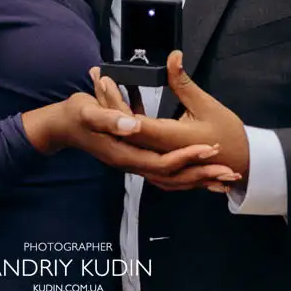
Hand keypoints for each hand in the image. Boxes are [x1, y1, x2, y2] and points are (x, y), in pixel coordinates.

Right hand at [21, 93, 236, 183]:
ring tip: (226, 178)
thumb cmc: (74, 116)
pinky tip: (203, 173)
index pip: (161, 163)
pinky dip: (187, 175)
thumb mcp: (88, 110)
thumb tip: (133, 124)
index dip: (186, 157)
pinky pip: (166, 175)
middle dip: (202, 174)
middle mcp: (130, 164)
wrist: (60, 125)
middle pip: (172, 177)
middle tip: (230, 171)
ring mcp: (133, 164)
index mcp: (123, 154)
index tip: (210, 149)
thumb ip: (109, 116)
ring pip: (171, 180)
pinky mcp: (135, 160)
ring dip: (199, 179)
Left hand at [90, 52, 249, 192]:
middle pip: (123, 128)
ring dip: (113, 111)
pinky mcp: (157, 157)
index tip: (105, 80)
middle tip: (97, 77)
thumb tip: (173, 56)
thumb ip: (183, 82)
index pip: (133, 122)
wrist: (240, 162)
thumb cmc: (227, 133)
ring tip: (102, 84)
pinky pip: (135, 140)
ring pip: (126, 134)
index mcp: (169, 139)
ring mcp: (156, 157)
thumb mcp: (206, 104)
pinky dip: (125, 120)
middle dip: (107, 102)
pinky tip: (121, 100)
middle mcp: (158, 151)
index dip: (116, 102)